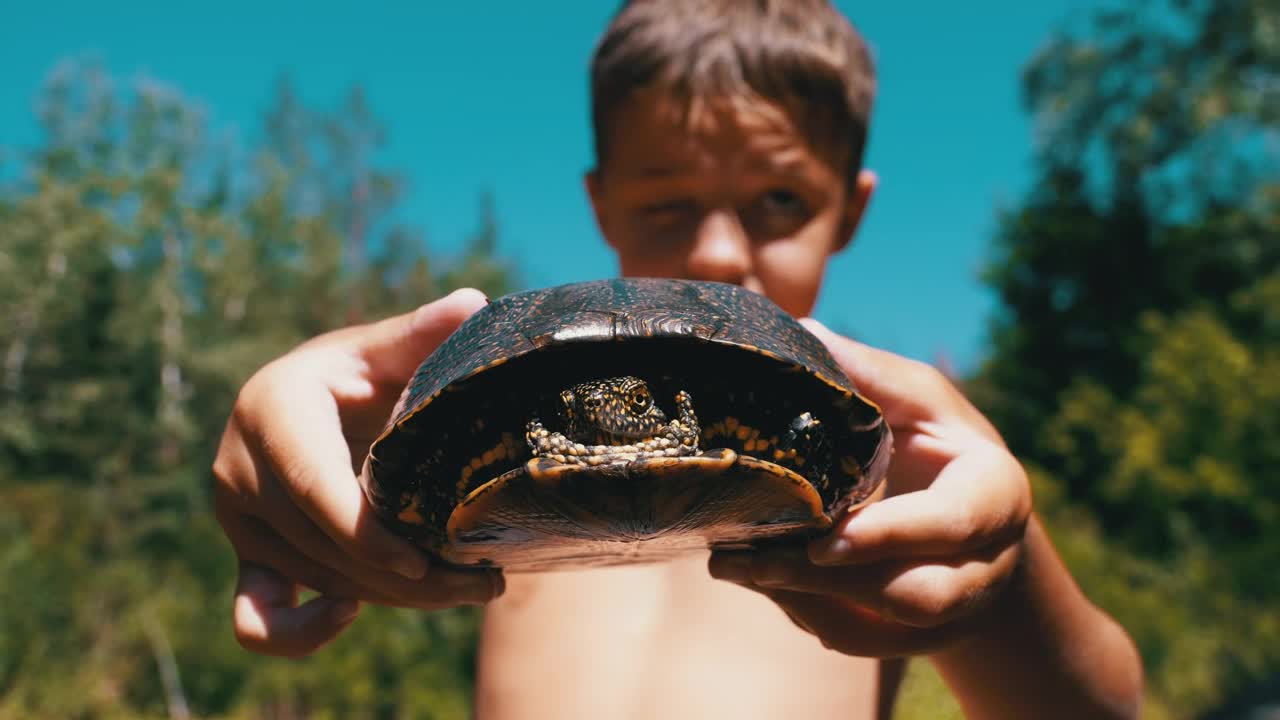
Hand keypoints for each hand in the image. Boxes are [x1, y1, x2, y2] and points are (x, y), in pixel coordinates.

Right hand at [212, 289, 504, 657]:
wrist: (324, 403)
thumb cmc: (365, 373)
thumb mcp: (388, 350)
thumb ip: (424, 331)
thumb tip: (472, 302)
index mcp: (270, 408)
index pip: (312, 485)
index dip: (364, 531)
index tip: (423, 561)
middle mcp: (238, 467)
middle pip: (319, 544)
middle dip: (403, 576)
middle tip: (481, 584)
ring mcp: (236, 518)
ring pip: (313, 579)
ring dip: (388, 597)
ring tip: (464, 590)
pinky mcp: (244, 555)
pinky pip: (254, 618)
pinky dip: (297, 634)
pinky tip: (350, 613)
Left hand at [708, 319, 1031, 657]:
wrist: (970, 524)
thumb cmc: (941, 447)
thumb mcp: (923, 403)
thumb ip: (876, 378)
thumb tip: (805, 333)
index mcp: (996, 495)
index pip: (954, 524)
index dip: (891, 534)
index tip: (825, 538)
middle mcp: (984, 565)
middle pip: (918, 595)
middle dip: (832, 584)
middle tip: (753, 560)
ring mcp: (952, 612)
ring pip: (882, 631)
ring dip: (803, 602)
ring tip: (732, 566)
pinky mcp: (912, 639)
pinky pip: (857, 641)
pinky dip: (803, 614)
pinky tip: (755, 578)